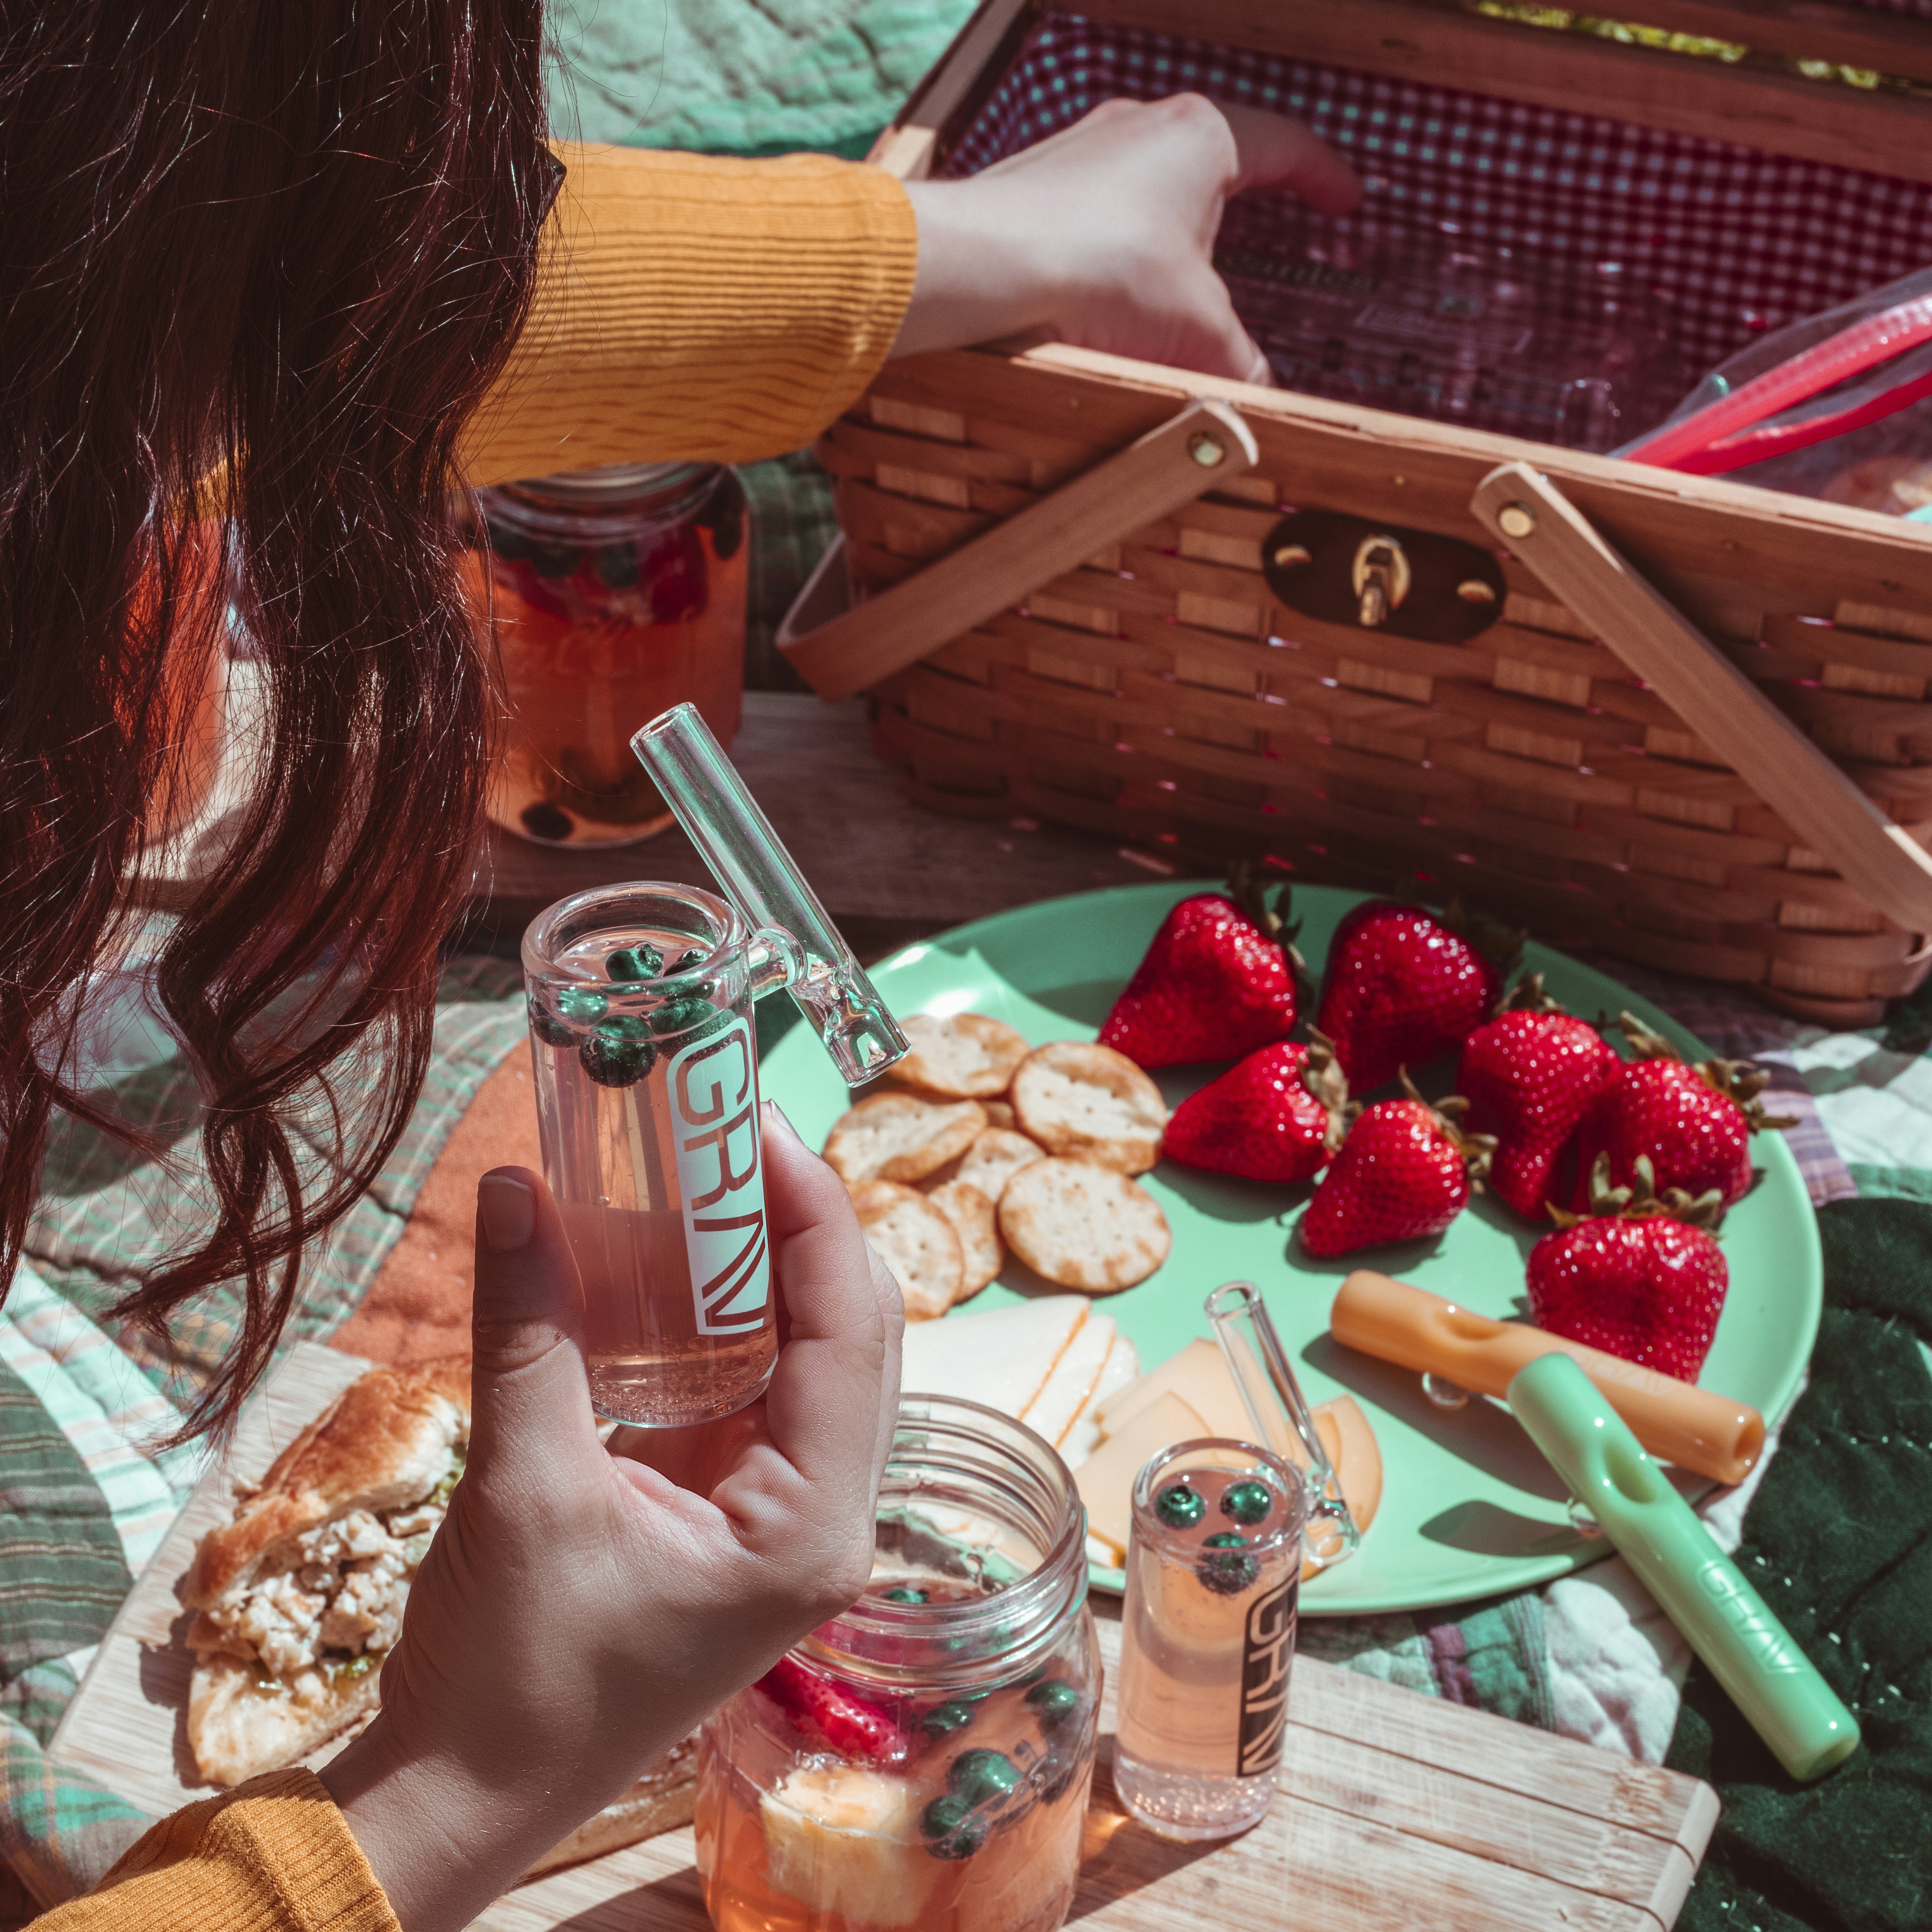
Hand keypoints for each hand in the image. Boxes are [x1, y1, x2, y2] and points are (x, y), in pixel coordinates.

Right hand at [320, 1105, 901, 1931]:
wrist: (468, 1788)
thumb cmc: (510, 1672)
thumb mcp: (521, 1484)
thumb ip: (530, 1329)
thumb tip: (520, 1188)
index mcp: (814, 1526)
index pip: (852, 1332)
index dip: (814, 1216)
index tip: (756, 1128)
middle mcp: (826, 1519)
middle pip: (850, 1335)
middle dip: (797, 1229)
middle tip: (727, 1137)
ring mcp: (784, 1518)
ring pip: (808, 1358)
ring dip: (763, 1269)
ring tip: (708, 1177)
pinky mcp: (734, 1515)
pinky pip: (755, 1390)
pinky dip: (724, 1321)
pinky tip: (678, 1263)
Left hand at [894, 93, 1360, 380]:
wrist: (987, 264)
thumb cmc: (1104, 271)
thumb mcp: (1196, 329)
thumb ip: (1238, 360)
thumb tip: (1259, 393)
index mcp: (1203, 137)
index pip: (1286, 145)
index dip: (1324, 176)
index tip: (1345, 199)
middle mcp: (1142, 125)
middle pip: (1215, 156)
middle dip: (1246, 197)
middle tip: (1273, 224)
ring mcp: (1084, 149)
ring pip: (1151, 182)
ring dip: (1176, 224)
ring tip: (1190, 269)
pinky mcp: (1037, 184)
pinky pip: (1098, 209)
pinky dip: (1122, 244)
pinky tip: (1117, 284)